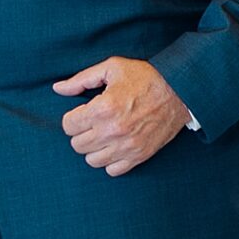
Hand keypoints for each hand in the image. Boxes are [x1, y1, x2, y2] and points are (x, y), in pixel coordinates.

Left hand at [56, 57, 189, 175]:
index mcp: (103, 108)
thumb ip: (81, 79)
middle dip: (81, 133)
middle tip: (93, 123)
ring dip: (94, 148)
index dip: (72, 118)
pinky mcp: (139, 155)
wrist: (180, 91)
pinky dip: (110, 161)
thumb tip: (58, 89)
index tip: (82, 113)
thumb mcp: (112, 68)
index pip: (68, 126)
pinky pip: (113, 170)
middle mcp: (112, 130)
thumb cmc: (145, 77)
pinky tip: (115, 146)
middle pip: (77, 145)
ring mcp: (126, 146)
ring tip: (104, 135)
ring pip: (92, 160)